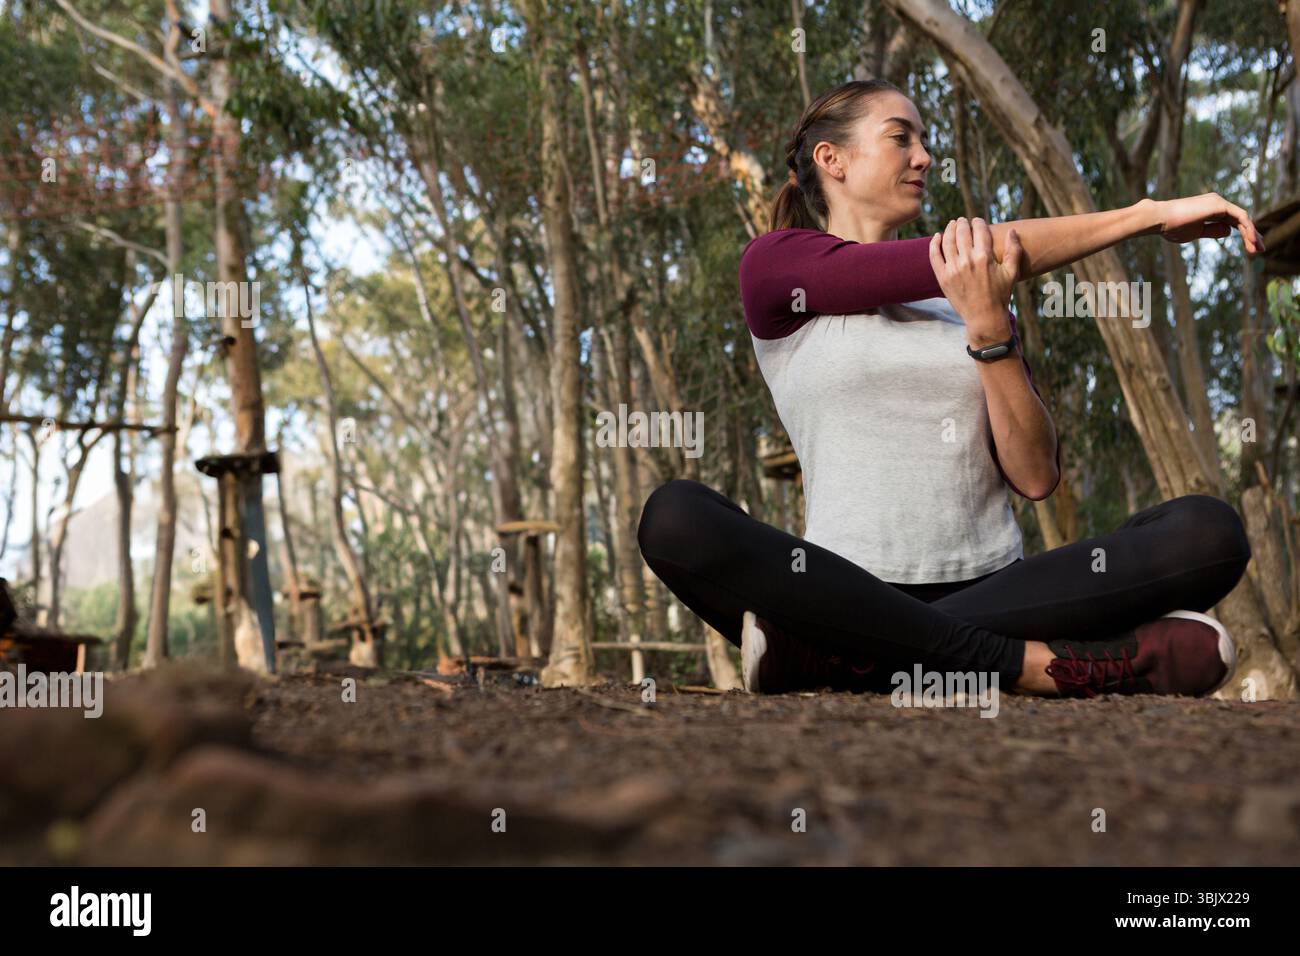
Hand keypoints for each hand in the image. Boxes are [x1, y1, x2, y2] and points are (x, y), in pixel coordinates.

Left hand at [928, 217, 1023, 342]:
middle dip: (963, 223)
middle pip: (962, 233)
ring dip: (949, 229)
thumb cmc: (1000, 295)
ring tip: (952, 224)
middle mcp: (967, 261)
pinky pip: (934, 256)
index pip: (979, 231)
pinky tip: (937, 236)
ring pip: (947, 241)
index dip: (978, 222)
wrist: (984, 317)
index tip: (977, 221)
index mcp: (985, 257)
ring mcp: (953, 269)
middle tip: (963, 221)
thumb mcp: (1012, 273)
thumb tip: (1012, 231)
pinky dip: (934, 244)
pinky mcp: (943, 277)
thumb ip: (1013, 250)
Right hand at [1151, 193, 1264, 252]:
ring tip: (1258, 249)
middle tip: (1260, 249)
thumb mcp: (1196, 232)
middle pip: (1240, 220)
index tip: (1251, 247)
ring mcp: (1219, 202)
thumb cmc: (1172, 227)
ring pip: (1243, 219)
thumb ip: (1212, 231)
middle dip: (1251, 235)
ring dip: (1252, 234)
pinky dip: (1248, 229)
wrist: (1160, 219)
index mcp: (1211, 208)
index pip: (1233, 221)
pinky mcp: (1220, 205)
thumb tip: (1228, 232)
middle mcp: (1217, 202)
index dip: (1243, 234)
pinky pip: (1240, 217)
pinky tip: (1252, 240)